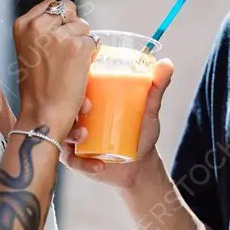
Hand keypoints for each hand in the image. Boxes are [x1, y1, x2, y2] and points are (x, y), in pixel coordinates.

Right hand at [13, 0, 96, 139]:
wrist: (43, 113)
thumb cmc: (37, 88)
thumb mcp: (29, 50)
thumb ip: (43, 31)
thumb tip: (67, 17)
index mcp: (23, 24)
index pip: (52, 4)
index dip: (60, 20)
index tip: (58, 36)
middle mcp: (39, 25)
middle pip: (69, 9)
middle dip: (72, 27)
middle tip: (65, 52)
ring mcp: (59, 35)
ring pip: (83, 25)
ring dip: (82, 42)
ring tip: (69, 64)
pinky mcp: (78, 46)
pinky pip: (93, 42)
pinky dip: (90, 56)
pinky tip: (77, 70)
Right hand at [62, 58, 174, 188]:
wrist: (139, 166)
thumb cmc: (140, 133)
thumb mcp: (148, 110)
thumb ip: (156, 88)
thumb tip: (167, 63)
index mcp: (91, 99)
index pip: (75, 85)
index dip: (74, 80)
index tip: (85, 80)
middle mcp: (78, 116)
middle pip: (63, 106)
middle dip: (70, 105)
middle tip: (86, 107)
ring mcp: (74, 137)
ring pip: (62, 132)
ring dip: (71, 133)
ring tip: (85, 135)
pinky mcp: (74, 158)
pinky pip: (70, 160)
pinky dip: (83, 164)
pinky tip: (98, 166)